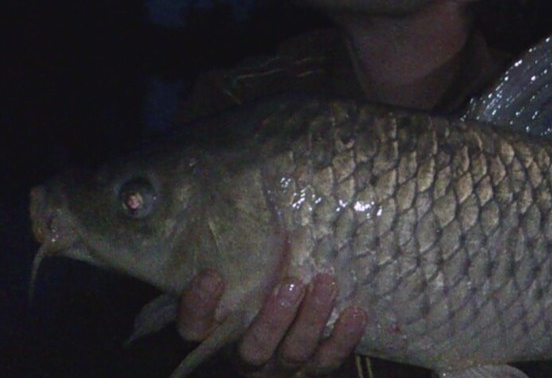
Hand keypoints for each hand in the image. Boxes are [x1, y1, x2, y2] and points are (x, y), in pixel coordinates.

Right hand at [177, 269, 367, 377]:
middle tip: (292, 283)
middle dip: (273, 318)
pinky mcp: (314, 370)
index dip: (199, 307)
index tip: (212, 275)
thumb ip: (242, 258)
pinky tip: (355, 312)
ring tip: (326, 283)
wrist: (285, 344)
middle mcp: (246, 356)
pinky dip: (344, 338)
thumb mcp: (243, 281)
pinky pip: (329, 360)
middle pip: (254, 348)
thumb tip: (259, 191)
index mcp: (219, 335)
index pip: (195, 328)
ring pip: (295, 352)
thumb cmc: (257, 296)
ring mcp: (281, 367)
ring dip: (312, 319)